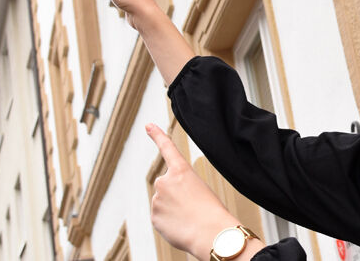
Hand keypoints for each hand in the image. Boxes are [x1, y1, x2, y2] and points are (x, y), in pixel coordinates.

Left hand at [146, 123, 258, 258]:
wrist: (210, 233)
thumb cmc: (212, 213)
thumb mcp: (201, 190)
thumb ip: (180, 190)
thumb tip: (165, 204)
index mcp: (182, 171)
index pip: (167, 148)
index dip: (157, 136)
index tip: (148, 126)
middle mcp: (165, 181)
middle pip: (166, 186)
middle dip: (174, 195)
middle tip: (191, 206)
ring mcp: (157, 199)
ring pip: (163, 203)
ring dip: (173, 210)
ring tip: (189, 218)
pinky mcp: (154, 216)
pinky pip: (161, 218)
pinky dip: (169, 222)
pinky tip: (181, 226)